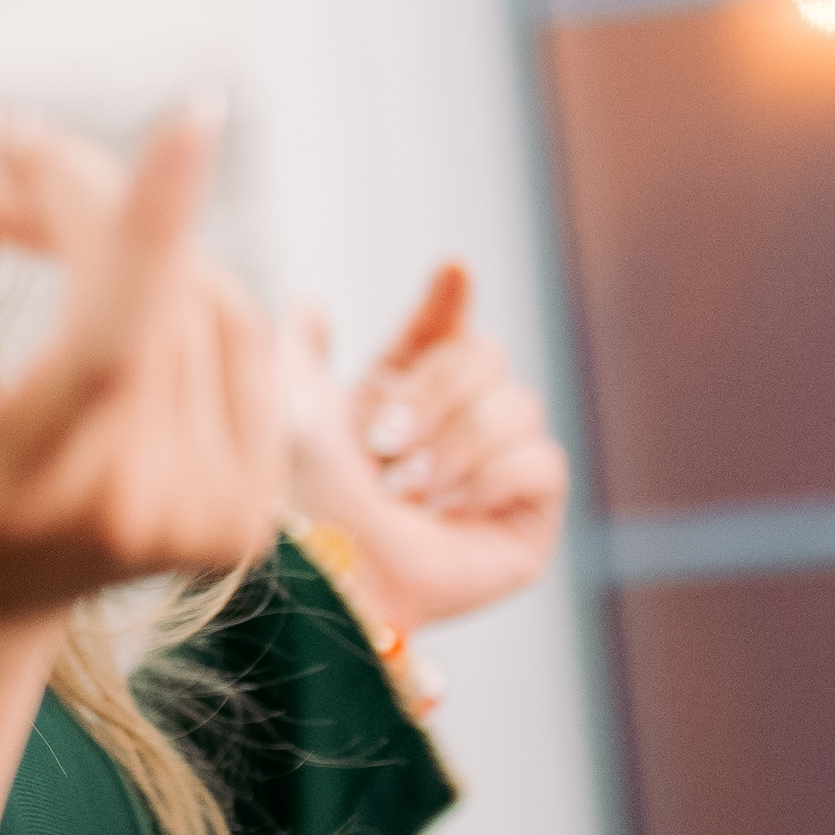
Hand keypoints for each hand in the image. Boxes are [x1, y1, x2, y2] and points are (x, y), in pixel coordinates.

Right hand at [0, 102, 285, 665]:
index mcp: (33, 491)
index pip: (111, 347)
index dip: (147, 226)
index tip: (195, 117)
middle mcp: (140, 516)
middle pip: (155, 299)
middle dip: (85, 198)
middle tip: (1, 155)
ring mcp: (212, 521)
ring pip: (207, 305)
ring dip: (128, 233)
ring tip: (17, 211)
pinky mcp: (250, 510)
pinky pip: (237, 341)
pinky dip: (176, 281)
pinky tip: (98, 278)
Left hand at [281, 263, 568, 630]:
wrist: (324, 566)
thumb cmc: (298, 499)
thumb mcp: (292, 410)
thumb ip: (301, 356)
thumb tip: (307, 308)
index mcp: (399, 397)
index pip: (441, 331)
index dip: (450, 299)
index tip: (452, 267)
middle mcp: (452, 429)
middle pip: (486, 355)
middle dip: (435, 391)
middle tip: (384, 441)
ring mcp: (495, 473)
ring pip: (520, 405)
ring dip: (456, 442)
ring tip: (408, 487)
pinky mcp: (527, 521)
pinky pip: (542, 462)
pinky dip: (490, 478)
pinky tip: (448, 507)